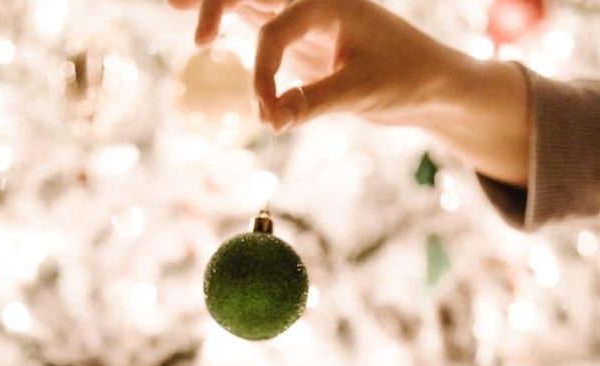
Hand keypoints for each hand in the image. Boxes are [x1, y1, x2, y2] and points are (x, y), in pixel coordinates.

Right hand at [169, 0, 460, 132]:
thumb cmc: (404, 78)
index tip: (269, 118)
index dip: (264, 75)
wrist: (427, 81)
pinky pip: (254, 21)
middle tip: (187, 25)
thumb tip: (271, 121)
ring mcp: (301, 13)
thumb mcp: (361, 94)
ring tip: (172, 3)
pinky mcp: (295, 33)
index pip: (276, 30)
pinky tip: (202, 29)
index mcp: (331, 1)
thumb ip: (313, 103)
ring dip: (214, 3)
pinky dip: (227, 19)